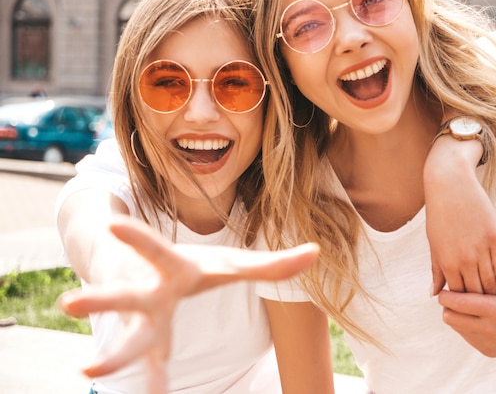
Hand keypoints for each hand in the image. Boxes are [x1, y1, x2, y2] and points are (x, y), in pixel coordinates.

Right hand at [58, 215, 318, 393]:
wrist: (146, 271)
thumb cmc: (191, 265)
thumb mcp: (230, 263)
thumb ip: (272, 264)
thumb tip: (317, 252)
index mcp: (171, 269)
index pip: (155, 250)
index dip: (138, 239)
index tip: (115, 225)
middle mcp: (150, 293)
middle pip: (125, 298)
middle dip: (101, 300)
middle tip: (69, 304)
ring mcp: (143, 319)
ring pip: (125, 337)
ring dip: (111, 354)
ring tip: (87, 374)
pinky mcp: (145, 337)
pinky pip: (150, 363)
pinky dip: (155, 380)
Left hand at [424, 134, 495, 294]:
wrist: (450, 186)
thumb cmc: (439, 215)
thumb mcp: (433, 244)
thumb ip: (436, 270)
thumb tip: (434, 294)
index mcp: (447, 262)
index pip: (459, 294)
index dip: (465, 304)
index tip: (470, 310)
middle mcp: (465, 259)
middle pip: (477, 292)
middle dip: (480, 304)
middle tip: (486, 312)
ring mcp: (482, 249)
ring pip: (491, 282)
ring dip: (493, 295)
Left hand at [438, 282, 495, 359]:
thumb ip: (490, 283)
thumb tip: (468, 276)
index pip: (456, 302)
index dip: (447, 293)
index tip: (449, 285)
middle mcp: (489, 329)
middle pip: (449, 316)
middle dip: (448, 305)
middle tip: (457, 295)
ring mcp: (488, 343)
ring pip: (455, 327)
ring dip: (456, 315)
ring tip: (470, 305)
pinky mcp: (489, 352)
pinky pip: (466, 336)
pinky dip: (466, 325)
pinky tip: (479, 317)